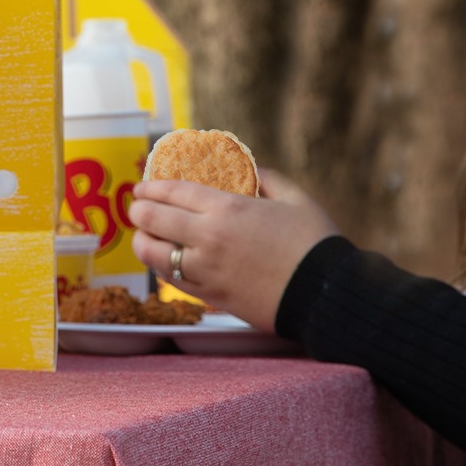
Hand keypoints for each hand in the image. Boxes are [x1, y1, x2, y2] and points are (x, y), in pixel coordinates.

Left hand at [127, 169, 339, 331]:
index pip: (171, 192)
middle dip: (138, 211)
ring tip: (146, 235)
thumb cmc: (315, 244)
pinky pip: (170, 280)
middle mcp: (208, 238)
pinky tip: (165, 260)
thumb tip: (249, 168)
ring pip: (152, 254)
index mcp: (227, 209)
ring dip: (143, 241)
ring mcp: (205, 270)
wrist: (327, 296)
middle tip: (138, 208)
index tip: (142, 187)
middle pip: (151, 220)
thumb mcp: (295, 198)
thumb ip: (267, 178)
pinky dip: (160, 267)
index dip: (150, 188)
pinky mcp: (209, 297)